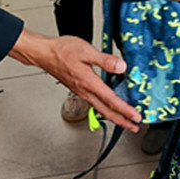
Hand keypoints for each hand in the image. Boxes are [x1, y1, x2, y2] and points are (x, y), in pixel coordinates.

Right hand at [8, 30, 141, 131]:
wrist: (44, 54)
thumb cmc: (61, 51)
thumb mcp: (86, 50)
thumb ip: (105, 60)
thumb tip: (121, 67)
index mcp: (89, 82)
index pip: (111, 100)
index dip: (125, 110)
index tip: (135, 117)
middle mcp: (85, 91)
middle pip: (106, 111)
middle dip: (121, 121)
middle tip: (133, 127)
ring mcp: (81, 91)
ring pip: (100, 109)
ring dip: (114, 116)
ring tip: (124, 121)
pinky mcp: (78, 89)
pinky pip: (94, 103)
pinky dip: (104, 109)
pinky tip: (107, 106)